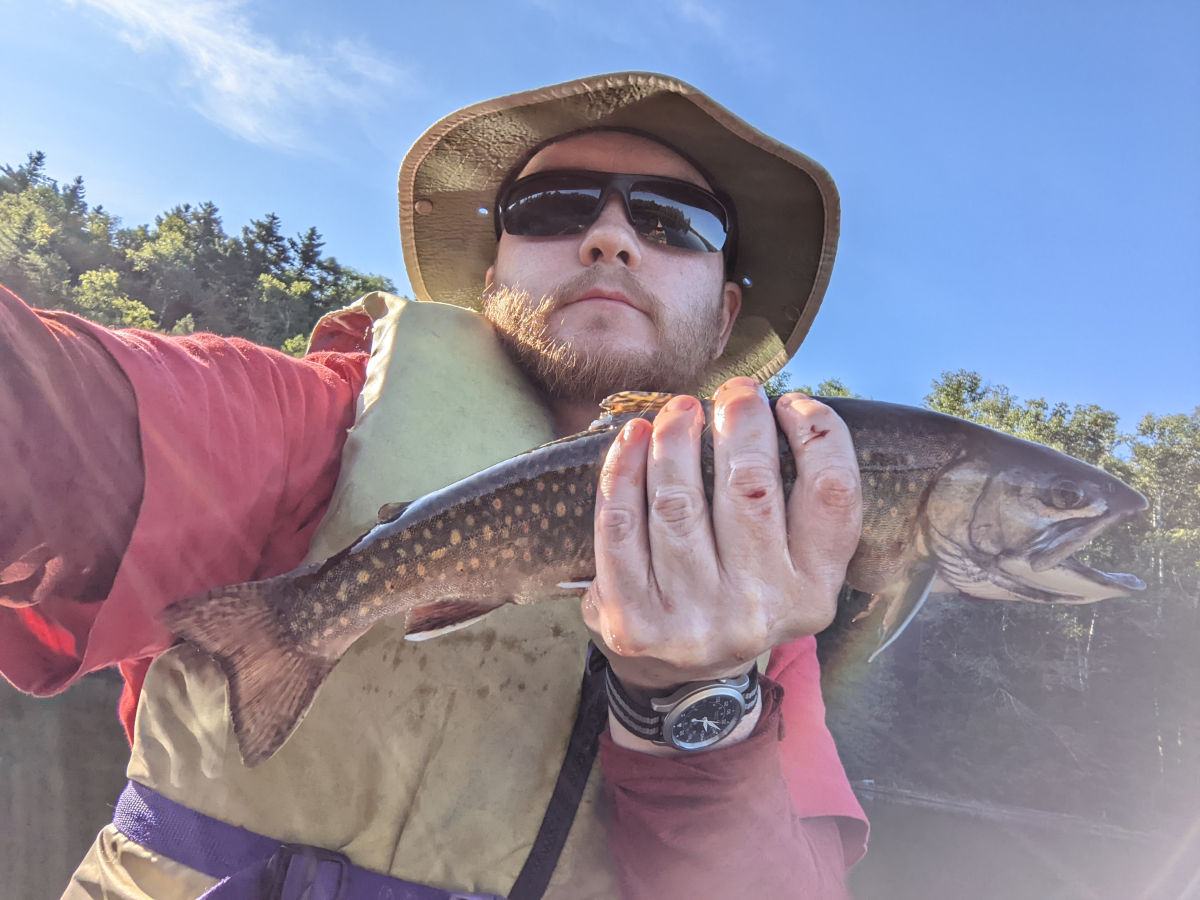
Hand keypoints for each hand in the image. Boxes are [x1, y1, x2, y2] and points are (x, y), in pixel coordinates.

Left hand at [583, 376, 861, 694]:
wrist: (680, 676)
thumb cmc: (739, 592)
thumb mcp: (790, 569)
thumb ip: (796, 506)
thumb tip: (769, 408)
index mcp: (811, 593)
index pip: (832, 497)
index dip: (819, 437)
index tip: (795, 404)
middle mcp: (757, 611)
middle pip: (751, 489)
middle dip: (742, 423)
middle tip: (734, 392)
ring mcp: (691, 619)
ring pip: (678, 501)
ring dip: (675, 439)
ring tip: (678, 410)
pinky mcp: (633, 619)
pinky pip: (620, 525)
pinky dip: (621, 470)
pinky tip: (632, 437)